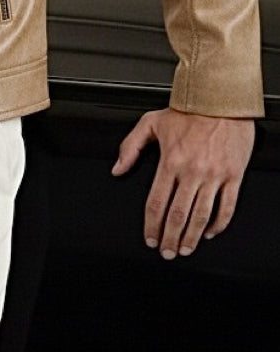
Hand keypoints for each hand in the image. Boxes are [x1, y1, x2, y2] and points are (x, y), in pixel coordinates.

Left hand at [112, 108, 254, 259]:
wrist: (220, 99)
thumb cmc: (188, 109)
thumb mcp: (150, 122)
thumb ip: (130, 147)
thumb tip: (117, 168)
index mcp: (170, 161)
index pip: (156, 202)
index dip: (151, 225)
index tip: (149, 237)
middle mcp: (192, 171)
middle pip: (178, 215)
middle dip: (170, 238)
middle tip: (166, 252)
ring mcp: (214, 175)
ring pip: (201, 216)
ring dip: (192, 237)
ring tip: (186, 249)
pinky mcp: (233, 176)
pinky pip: (227, 207)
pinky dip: (219, 224)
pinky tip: (210, 232)